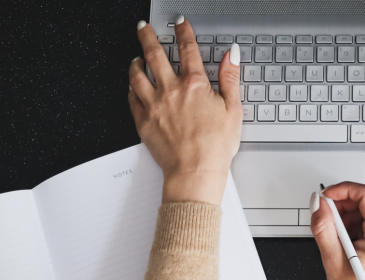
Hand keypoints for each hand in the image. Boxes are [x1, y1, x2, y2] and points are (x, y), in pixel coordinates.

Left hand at [128, 18, 241, 204]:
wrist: (195, 172)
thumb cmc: (215, 146)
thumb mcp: (233, 109)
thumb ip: (230, 78)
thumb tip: (232, 55)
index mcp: (194, 85)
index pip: (188, 49)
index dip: (183, 32)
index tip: (179, 23)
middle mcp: (170, 90)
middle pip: (154, 54)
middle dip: (148, 36)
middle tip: (143, 27)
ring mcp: (153, 105)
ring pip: (137, 74)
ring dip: (135, 61)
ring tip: (136, 56)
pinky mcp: (143, 120)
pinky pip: (131, 97)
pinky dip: (131, 87)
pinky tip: (132, 85)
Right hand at [310, 182, 364, 279]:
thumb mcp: (333, 261)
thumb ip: (323, 228)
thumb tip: (319, 205)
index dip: (343, 190)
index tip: (327, 197)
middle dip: (343, 205)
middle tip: (324, 216)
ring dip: (347, 217)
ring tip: (334, 237)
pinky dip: (354, 226)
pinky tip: (344, 242)